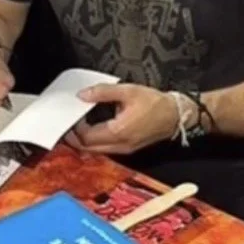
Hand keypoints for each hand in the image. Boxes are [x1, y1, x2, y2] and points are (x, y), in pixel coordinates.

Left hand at [64, 83, 178, 155]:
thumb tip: (83, 95)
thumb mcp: (128, 91)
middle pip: (87, 149)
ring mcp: (124, 149)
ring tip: (77, 127)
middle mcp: (120, 145)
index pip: (86, 137)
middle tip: (68, 125)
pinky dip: (94, 143)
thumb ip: (103, 92)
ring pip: (95, 151)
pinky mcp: (127, 149)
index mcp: (118, 132)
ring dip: (83, 142)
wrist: (176, 115)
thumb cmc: (155, 103)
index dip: (75, 128)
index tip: (72, 115)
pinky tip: (92, 131)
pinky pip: (105, 149)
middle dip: (74, 138)